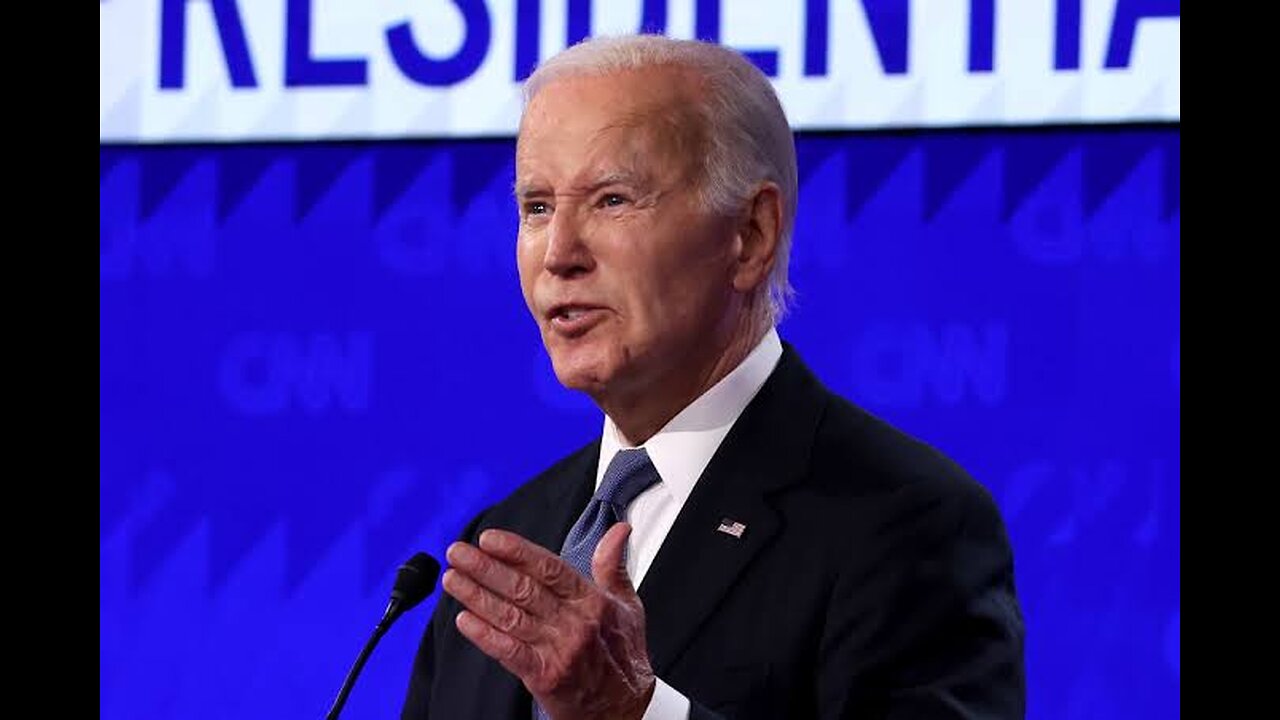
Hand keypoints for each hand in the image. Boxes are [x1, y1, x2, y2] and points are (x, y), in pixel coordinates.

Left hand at [442, 523, 655, 719]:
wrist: (625, 708)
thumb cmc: (623, 656)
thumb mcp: (627, 605)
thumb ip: (613, 565)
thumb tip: (618, 530)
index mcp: (592, 601)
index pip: (549, 568)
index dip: (517, 551)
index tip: (489, 539)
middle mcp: (575, 623)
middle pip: (524, 588)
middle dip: (486, 568)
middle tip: (458, 553)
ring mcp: (559, 650)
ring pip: (511, 617)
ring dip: (477, 596)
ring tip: (453, 579)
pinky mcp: (545, 676)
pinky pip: (509, 651)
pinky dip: (485, 635)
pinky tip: (464, 620)